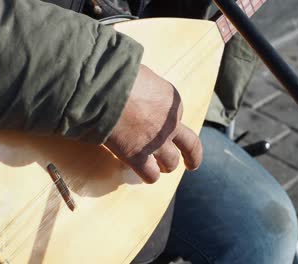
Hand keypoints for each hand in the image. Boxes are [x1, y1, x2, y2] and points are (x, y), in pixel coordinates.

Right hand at [104, 65, 202, 182]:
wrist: (105, 88)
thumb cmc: (120, 74)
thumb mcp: (144, 74)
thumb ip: (146, 85)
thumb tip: (138, 85)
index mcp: (174, 101)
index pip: (176, 115)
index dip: (166, 118)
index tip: (157, 119)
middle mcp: (170, 124)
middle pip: (190, 145)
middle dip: (192, 156)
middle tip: (191, 164)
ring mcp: (156, 142)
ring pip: (171, 162)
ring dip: (167, 166)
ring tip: (163, 168)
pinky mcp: (137, 156)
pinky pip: (150, 174)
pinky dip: (149, 176)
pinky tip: (146, 175)